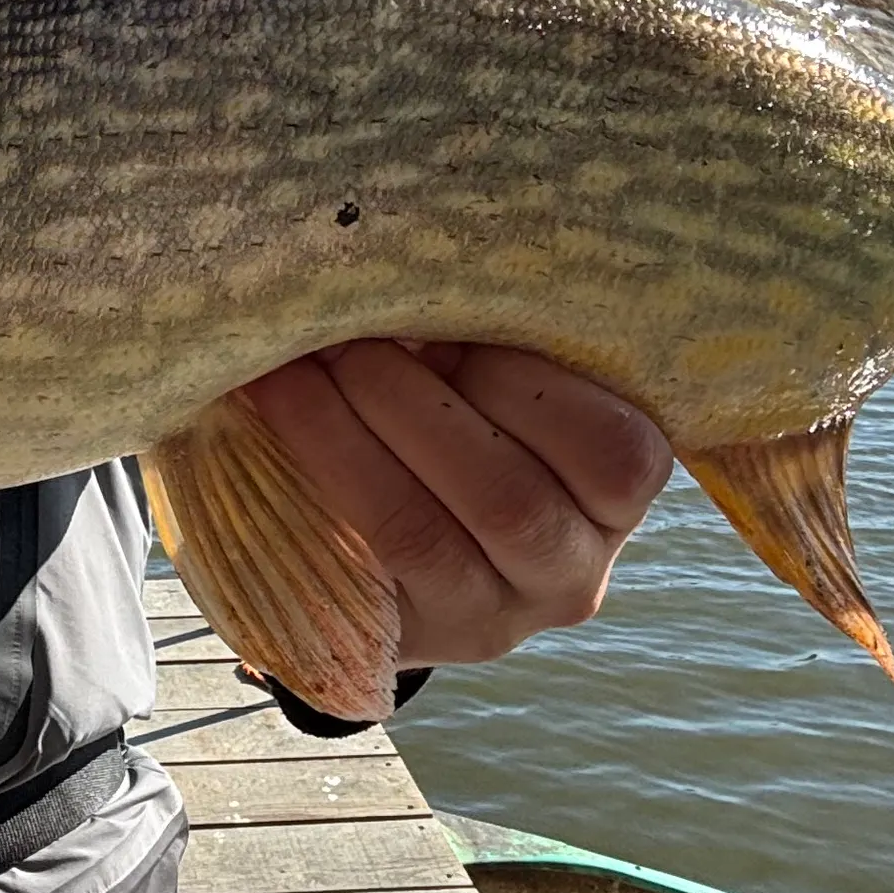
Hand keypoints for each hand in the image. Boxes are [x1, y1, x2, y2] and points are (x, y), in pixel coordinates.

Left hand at [236, 342, 671, 664]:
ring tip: (293, 372)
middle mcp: (572, 572)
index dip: (526, 381)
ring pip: (420, 534)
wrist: (405, 534)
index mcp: (621, 492)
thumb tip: (410, 256)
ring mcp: (489, 616)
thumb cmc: (469, 413)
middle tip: (349, 338)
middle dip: (414, 404)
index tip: (447, 320)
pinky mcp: (403, 636)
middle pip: (509, 499)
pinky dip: (309, 477)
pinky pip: (350, 565)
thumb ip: (490, 331)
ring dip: (344, 437)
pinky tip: (272, 413)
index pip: (616, 453)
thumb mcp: (502, 374)